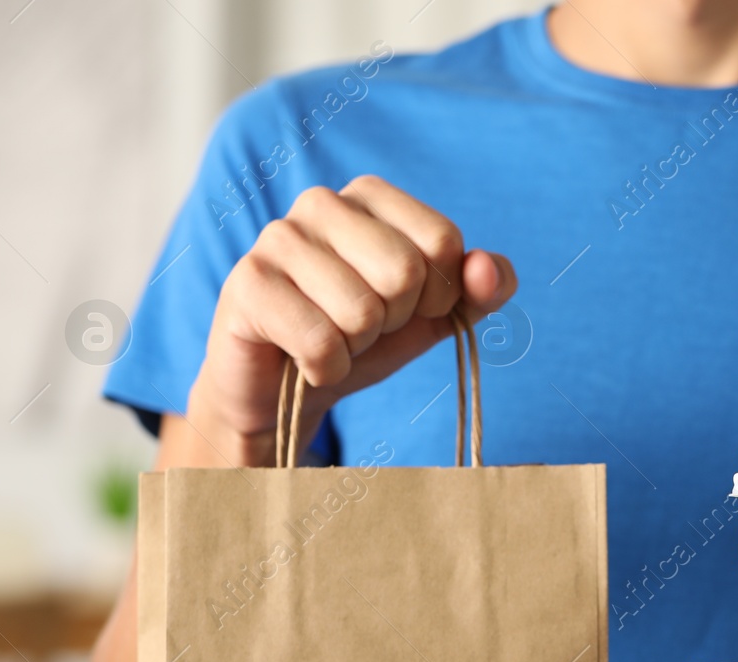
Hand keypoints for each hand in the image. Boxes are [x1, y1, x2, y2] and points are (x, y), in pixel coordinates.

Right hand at [186, 175, 517, 464]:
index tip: (405, 307)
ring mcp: (277, 239)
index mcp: (371, 196)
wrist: (284, 390)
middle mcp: (321, 202)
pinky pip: (322, 342)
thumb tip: (490, 269)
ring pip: (363, 311)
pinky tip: (303, 360)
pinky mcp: (247, 286)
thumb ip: (479, 291)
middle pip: (405, 271)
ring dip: (356, 347)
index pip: (443, 241)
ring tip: (329, 337)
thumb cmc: (361, 339)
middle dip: (394, 320)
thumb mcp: (433, 316)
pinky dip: (325, 369)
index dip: (437, 294)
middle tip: (361, 326)